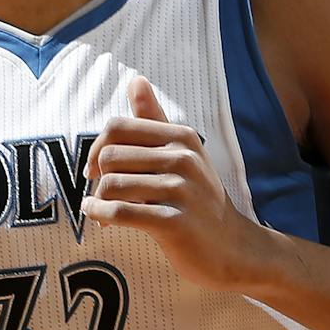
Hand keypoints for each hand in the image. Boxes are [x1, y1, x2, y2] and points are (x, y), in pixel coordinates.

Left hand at [82, 76, 265, 289]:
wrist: (233, 249)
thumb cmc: (199, 199)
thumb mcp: (183, 154)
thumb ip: (154, 119)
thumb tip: (136, 80)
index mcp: (182, 137)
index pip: (118, 126)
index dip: (97, 147)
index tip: (96, 168)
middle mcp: (184, 158)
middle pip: (110, 155)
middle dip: (98, 177)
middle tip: (103, 195)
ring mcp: (181, 191)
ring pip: (112, 184)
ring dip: (98, 200)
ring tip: (103, 209)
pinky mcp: (175, 223)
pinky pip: (120, 212)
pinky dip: (100, 214)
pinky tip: (99, 219)